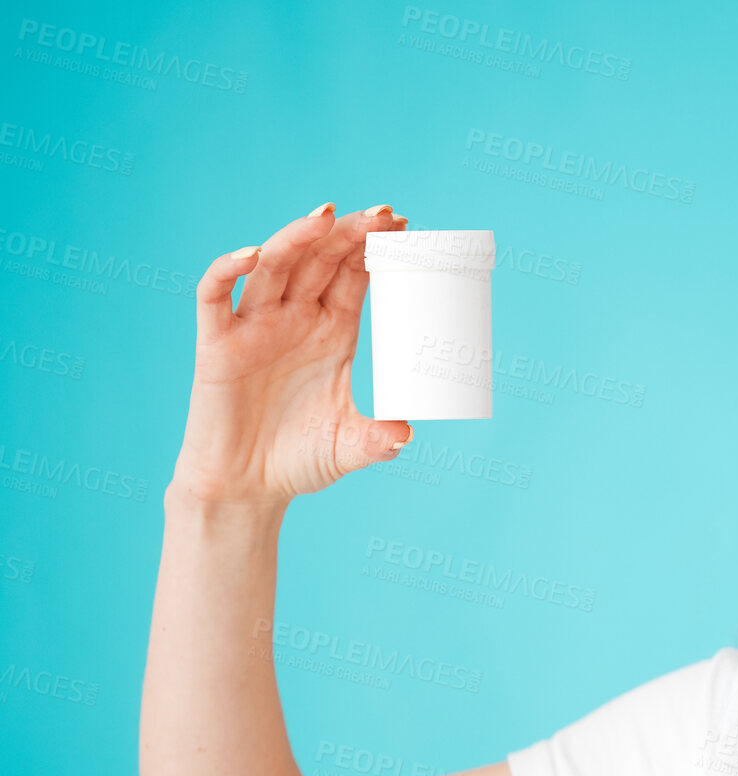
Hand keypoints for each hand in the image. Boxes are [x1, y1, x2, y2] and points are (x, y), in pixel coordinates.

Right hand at [171, 203, 412, 505]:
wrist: (246, 487)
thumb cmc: (297, 460)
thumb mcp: (349, 448)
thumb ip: (378, 439)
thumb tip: (408, 433)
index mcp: (332, 331)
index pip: (355, 274)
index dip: (375, 248)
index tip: (404, 227)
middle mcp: (294, 319)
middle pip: (321, 259)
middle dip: (349, 232)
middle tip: (382, 214)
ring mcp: (254, 326)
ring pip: (274, 265)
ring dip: (297, 237)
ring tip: (326, 215)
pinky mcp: (216, 342)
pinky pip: (215, 295)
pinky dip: (229, 269)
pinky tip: (252, 254)